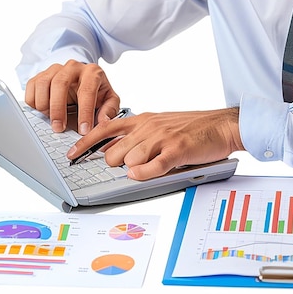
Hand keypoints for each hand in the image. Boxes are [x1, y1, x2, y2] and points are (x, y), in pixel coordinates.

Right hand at [24, 60, 120, 134]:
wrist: (82, 81)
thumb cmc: (96, 92)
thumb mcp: (109, 100)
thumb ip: (109, 110)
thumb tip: (103, 121)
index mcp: (92, 72)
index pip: (87, 91)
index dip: (85, 112)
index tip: (83, 131)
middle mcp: (73, 67)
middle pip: (60, 83)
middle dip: (58, 109)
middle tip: (59, 128)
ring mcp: (55, 69)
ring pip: (43, 83)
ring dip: (44, 106)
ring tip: (51, 120)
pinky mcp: (41, 75)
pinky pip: (31, 87)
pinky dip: (34, 103)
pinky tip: (43, 112)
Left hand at [66, 108, 243, 179]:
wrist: (221, 125)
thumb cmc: (192, 127)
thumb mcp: (159, 124)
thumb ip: (137, 135)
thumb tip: (112, 150)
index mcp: (143, 120)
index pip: (105, 129)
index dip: (85, 143)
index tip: (71, 155)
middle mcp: (148, 127)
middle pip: (113, 152)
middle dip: (115, 165)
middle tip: (131, 165)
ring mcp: (162, 138)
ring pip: (129, 160)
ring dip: (134, 169)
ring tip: (149, 166)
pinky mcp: (177, 150)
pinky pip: (152, 167)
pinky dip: (144, 174)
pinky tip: (144, 173)